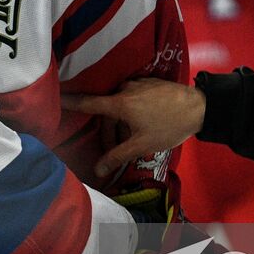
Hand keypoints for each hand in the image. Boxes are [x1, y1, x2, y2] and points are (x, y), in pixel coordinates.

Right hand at [63, 80, 206, 180]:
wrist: (199, 106)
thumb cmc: (169, 126)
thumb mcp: (142, 145)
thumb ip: (118, 156)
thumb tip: (98, 171)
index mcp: (120, 103)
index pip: (88, 103)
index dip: (70, 101)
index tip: (54, 97)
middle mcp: (125, 89)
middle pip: (107, 111)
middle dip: (108, 132)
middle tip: (114, 151)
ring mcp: (138, 84)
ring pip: (120, 106)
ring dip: (121, 124)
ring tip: (133, 141)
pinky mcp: (149, 82)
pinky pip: (132, 98)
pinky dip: (131, 113)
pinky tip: (143, 125)